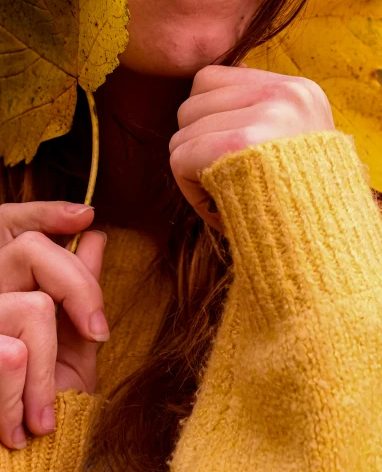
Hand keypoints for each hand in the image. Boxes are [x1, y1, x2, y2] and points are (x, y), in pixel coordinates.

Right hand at [0, 201, 107, 449]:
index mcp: (6, 283)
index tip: (86, 216)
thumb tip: (94, 236)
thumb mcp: (69, 347)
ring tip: (43, 411)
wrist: (18, 464)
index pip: (15, 224)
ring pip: (31, 307)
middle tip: (98, 330)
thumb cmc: (40, 404)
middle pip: (32, 249)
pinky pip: (11, 356)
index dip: (46, 210)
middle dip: (79, 286)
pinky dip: (23, 396)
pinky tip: (23, 425)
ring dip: (49, 366)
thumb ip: (79, 292)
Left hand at [169, 65, 334, 233]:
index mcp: (298, 90)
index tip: (227, 152)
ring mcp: (263, 115)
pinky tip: (218, 205)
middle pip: (191, 104)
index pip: (211, 79)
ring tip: (225, 193)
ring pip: (182, 132)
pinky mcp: (239, 144)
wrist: (329, 242)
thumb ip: (262, 113)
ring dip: (193, 170)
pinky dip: (189, 188)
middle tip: (223, 179)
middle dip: (197, 145)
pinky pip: (180, 156)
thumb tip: (219, 80)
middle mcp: (283, 93)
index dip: (206, 118)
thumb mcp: (301, 141)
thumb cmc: (307, 203)